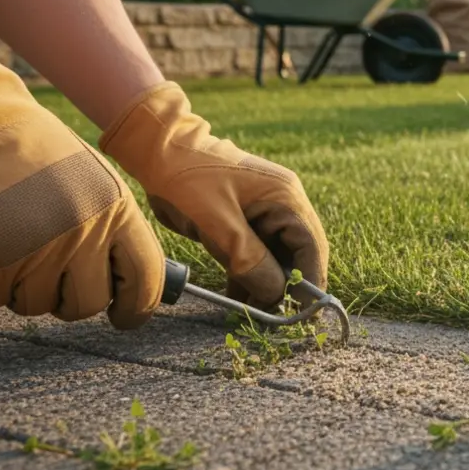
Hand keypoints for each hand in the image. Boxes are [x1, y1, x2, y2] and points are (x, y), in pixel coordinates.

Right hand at [0, 29, 163, 328]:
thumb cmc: (34, 155)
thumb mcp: (92, 183)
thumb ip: (113, 230)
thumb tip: (131, 288)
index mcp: (117, 210)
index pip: (145, 278)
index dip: (136, 307)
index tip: (123, 315)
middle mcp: (83, 231)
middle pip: (87, 304)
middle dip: (67, 297)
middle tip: (50, 273)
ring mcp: (37, 247)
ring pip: (35, 304)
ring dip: (20, 285)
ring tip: (11, 241)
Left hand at [98, 82, 327, 309]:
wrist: (158, 150)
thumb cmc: (187, 179)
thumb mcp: (217, 222)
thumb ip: (249, 259)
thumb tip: (276, 292)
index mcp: (285, 197)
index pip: (311, 245)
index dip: (311, 280)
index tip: (303, 312)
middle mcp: (283, 203)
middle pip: (299, 253)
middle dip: (289, 286)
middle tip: (277, 318)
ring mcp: (266, 211)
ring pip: (278, 256)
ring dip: (268, 284)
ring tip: (254, 313)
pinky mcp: (247, 219)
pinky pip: (258, 253)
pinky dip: (250, 275)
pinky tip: (239, 297)